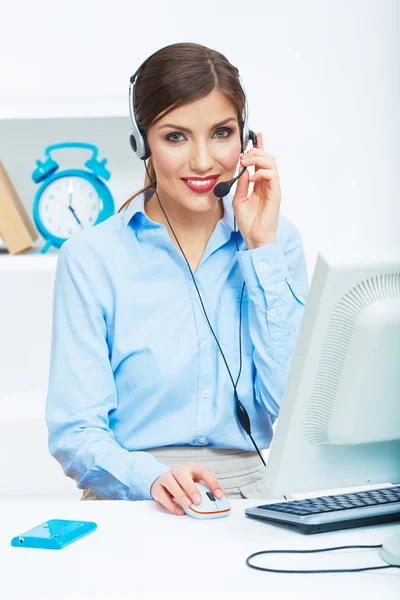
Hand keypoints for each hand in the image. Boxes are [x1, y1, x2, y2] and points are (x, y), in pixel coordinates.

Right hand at [150, 463, 227, 515]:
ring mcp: (166, 477)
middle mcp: (178, 470)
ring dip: (180, 494)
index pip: (204, 471)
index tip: (219, 495)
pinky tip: (179, 511)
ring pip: (171, 482)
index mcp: (191, 468)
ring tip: (188, 505)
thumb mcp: (197, 482)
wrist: (162, 481)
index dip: (212, 483)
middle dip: (191, 488)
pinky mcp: (158, 487)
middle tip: (198, 501)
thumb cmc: (183, 483)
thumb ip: (209, 488)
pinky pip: (162, 494)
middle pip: (183, 475)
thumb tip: (224, 496)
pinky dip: (171, 504)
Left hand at [232, 132, 280, 248]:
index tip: (255, 135)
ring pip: (271, 163)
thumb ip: (240, 184)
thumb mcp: (238, 199)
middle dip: (255, 152)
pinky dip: (261, 172)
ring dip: (257, 159)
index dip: (259, 147)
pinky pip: (272, 174)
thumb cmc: (248, 221)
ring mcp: (273, 187)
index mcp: (259, 183)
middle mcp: (267, 183)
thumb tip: (242, 170)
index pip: (261, 161)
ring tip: (246, 164)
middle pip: (267, 157)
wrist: (254, 237)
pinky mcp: (275, 193)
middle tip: (243, 156)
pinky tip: (252, 179)